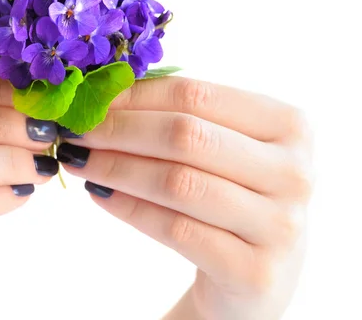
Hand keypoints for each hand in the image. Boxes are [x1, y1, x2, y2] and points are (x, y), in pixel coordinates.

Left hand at [58, 76, 312, 319]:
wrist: (256, 275)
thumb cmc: (232, 197)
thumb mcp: (222, 150)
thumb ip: (177, 117)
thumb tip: (102, 91)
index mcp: (288, 126)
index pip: (196, 95)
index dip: (134, 96)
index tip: (89, 100)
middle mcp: (294, 172)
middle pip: (186, 136)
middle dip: (118, 130)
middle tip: (73, 130)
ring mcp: (280, 225)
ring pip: (177, 182)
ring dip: (115, 167)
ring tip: (77, 160)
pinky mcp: (255, 271)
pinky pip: (175, 229)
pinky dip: (128, 207)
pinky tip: (100, 194)